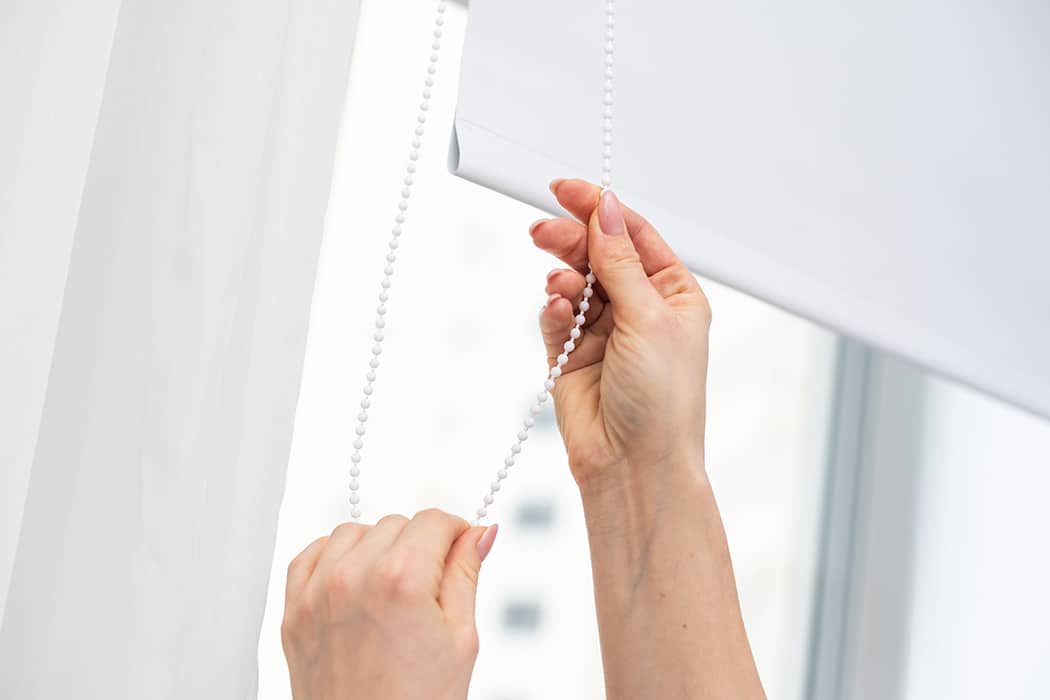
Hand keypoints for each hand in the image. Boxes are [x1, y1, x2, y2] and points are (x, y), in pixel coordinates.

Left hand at [281, 511, 498, 699]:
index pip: (434, 521)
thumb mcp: (461, 638)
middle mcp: (352, 579)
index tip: (460, 550)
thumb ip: (467, 573)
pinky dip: (335, 558)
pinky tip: (356, 582)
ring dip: (377, 548)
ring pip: (354, 532)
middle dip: (419, 546)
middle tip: (429, 589)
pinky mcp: (293, 613)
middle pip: (397, 523)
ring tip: (393, 590)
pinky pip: (312, 555)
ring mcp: (316, 595)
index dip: (456, 533)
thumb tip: (482, 531)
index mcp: (400, 581)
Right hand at [532, 180, 711, 488]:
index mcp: (673, 294)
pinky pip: (555, 317)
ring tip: (559, 288)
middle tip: (544, 230)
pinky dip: (553, 310)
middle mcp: (639, 307)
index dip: (601, 208)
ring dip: (563, 277)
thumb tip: (606, 208)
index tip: (567, 189)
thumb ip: (620, 262)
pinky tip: (557, 313)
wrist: (633, 466)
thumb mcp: (649, 318)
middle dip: (572, 239)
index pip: (633, 235)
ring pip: (572, 281)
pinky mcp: (571, 354)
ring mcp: (604, 330)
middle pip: (598, 253)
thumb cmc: (662, 400)